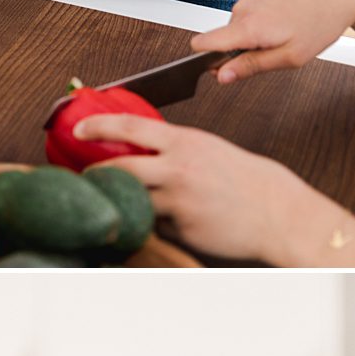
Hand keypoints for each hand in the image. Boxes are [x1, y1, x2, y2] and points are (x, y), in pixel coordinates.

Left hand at [78, 117, 325, 263]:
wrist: (276, 211)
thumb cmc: (248, 181)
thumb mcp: (210, 150)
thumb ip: (177, 149)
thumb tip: (147, 152)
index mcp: (185, 142)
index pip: (129, 127)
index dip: (97, 126)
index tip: (78, 129)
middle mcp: (177, 169)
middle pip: (119, 168)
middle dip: (96, 173)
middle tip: (86, 177)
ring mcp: (178, 201)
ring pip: (134, 200)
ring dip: (124, 201)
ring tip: (120, 201)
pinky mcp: (182, 228)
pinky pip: (157, 225)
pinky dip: (156, 224)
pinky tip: (171, 222)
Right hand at [189, 0, 354, 83]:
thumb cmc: (319, 24)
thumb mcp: (289, 57)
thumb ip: (251, 67)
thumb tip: (220, 77)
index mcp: (247, 27)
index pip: (203, 43)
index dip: (203, 62)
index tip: (209, 73)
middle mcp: (241, 10)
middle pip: (224, 43)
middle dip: (241, 55)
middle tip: (275, 55)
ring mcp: (249, 0)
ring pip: (240, 32)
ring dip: (257, 42)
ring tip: (287, 37)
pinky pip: (250, 20)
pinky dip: (264, 29)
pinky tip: (288, 25)